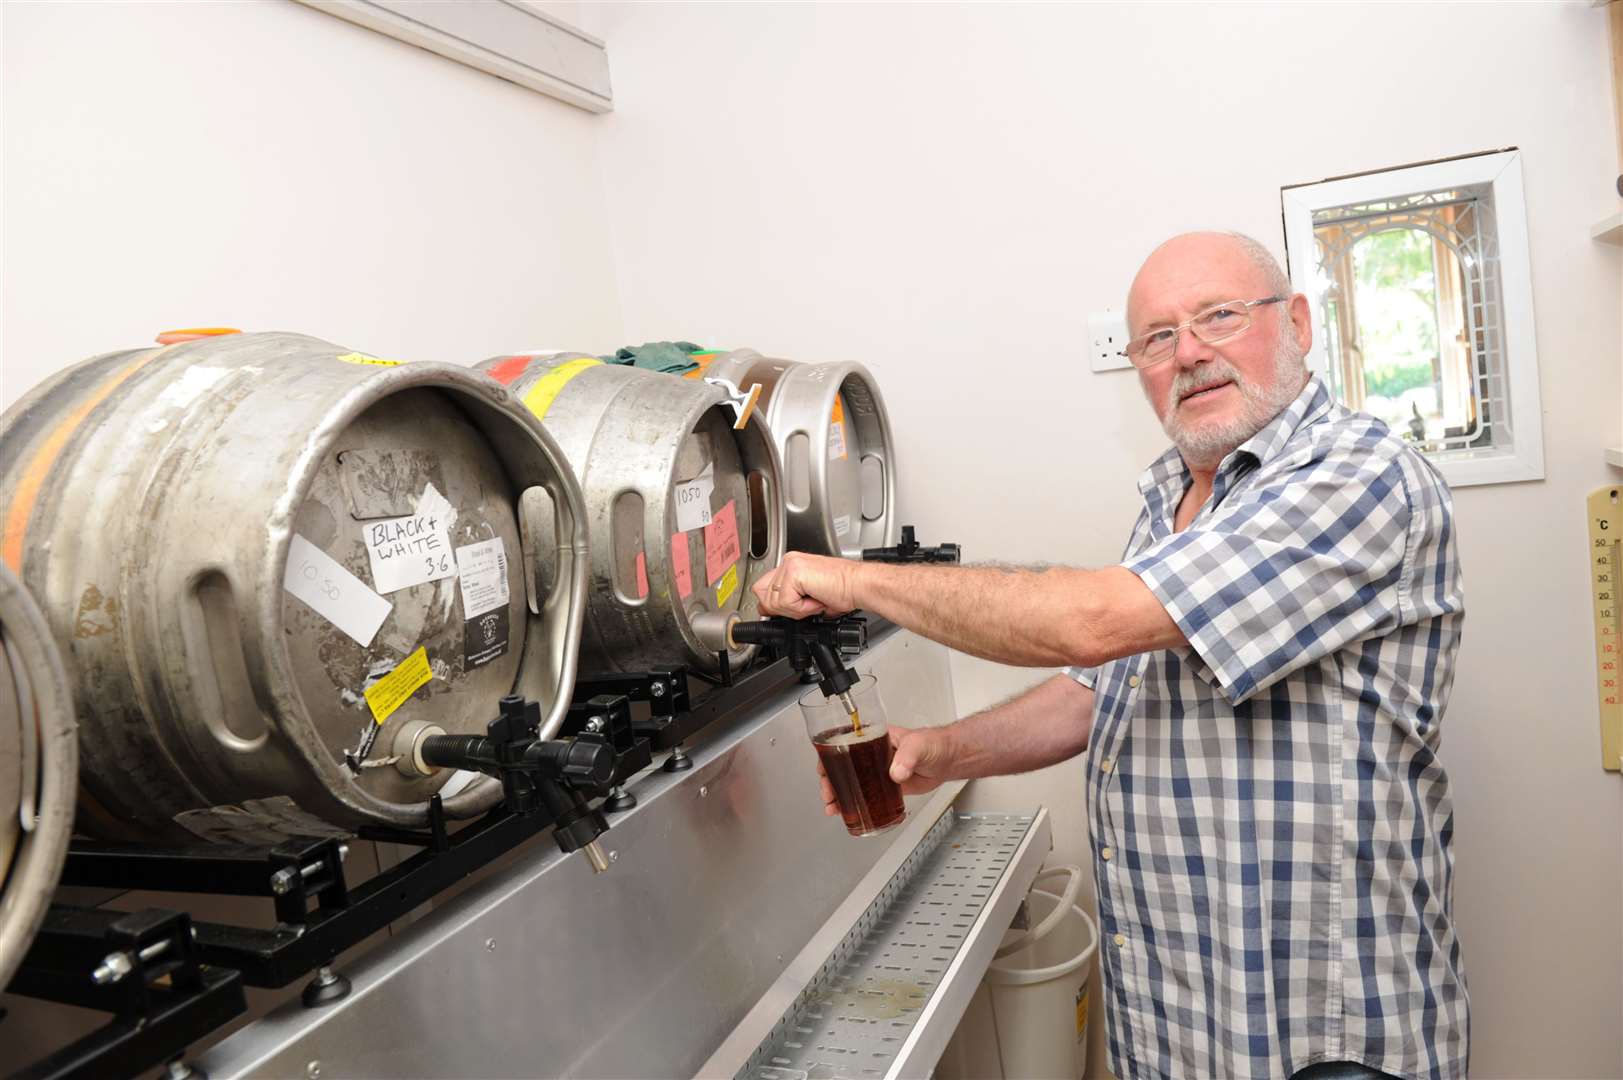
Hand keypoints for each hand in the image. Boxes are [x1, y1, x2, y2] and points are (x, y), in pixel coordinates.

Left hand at [753, 551, 858, 618]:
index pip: (763, 587)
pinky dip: (802, 609)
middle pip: (763, 595)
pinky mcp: (794, 573)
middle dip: (784, 609)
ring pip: (773, 601)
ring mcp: (790, 565)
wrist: (860, 586)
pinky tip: (817, 600)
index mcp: (792, 565)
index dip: (772, 604)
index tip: (786, 611)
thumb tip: (766, 611)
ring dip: (796, 610)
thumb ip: (786, 601)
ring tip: (816, 601)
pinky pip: (785, 602)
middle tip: (808, 606)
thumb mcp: (808, 599)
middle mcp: (789, 561)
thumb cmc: (844, 590)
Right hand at [810, 723, 954, 816]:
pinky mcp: (884, 785)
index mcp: (874, 737)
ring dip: (838, 794)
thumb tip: (896, 772)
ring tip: (832, 807)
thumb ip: (908, 756)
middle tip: (828, 794)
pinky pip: (865, 793)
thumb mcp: (918, 745)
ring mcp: (876, 770)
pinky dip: (854, 802)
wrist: (949, 760)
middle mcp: (871, 753)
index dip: (829, 754)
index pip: (844, 742)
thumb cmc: (935, 744)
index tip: (824, 767)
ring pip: (850, 781)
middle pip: (842, 764)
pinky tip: (847, 811)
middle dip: (830, 780)